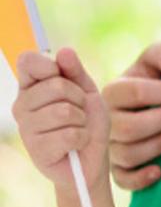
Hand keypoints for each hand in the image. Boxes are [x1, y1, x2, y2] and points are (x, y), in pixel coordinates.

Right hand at [13, 48, 109, 196]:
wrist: (92, 156)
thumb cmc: (88, 120)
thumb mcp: (86, 89)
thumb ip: (75, 70)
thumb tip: (63, 51)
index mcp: (31, 87)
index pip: (28, 61)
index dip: (50, 65)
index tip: (60, 74)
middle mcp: (22, 106)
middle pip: (56, 85)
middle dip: (78, 98)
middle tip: (79, 111)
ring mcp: (26, 129)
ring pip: (64, 111)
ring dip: (81, 120)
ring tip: (77, 127)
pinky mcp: (36, 151)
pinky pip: (69, 134)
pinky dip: (81, 137)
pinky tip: (74, 144)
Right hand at [101, 42, 160, 190]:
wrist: (151, 104)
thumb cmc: (154, 78)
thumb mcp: (157, 59)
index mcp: (113, 91)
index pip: (137, 92)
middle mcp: (106, 121)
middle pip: (130, 127)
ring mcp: (110, 147)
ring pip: (129, 153)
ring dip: (159, 145)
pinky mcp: (118, 169)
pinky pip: (123, 180)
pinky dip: (141, 178)